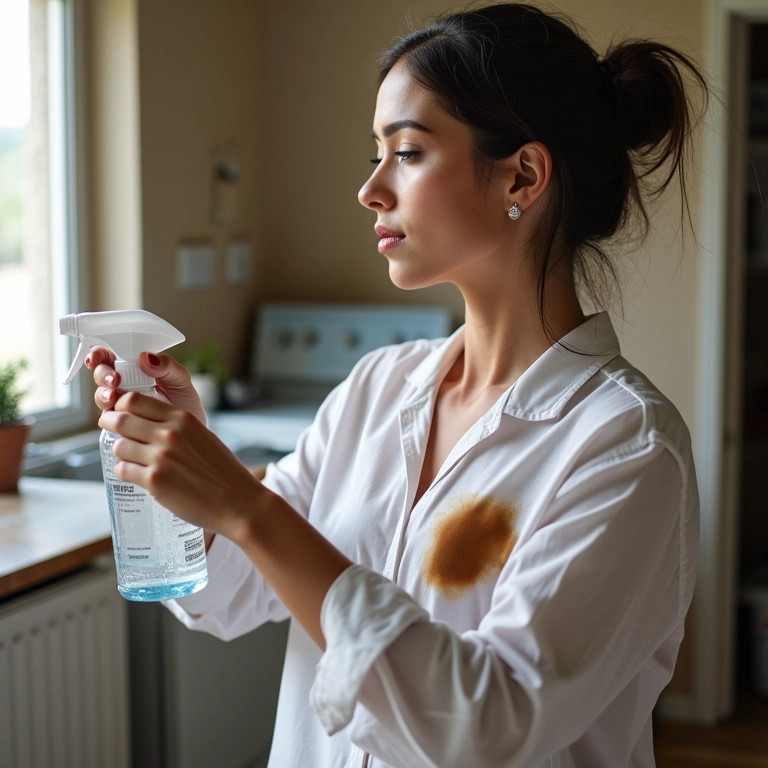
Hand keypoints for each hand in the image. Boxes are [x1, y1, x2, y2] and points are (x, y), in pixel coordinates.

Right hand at [86, 347, 205, 423]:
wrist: (192, 432)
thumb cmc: (185, 402)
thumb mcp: (180, 380)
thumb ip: (167, 366)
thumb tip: (146, 357)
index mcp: (134, 367)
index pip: (110, 356)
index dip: (98, 354)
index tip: (97, 357)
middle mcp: (122, 384)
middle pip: (100, 374)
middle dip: (102, 375)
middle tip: (114, 379)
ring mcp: (119, 403)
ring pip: (101, 394)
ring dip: (103, 394)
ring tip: (113, 397)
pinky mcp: (120, 423)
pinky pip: (107, 417)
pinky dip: (109, 414)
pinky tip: (116, 412)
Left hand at [98, 390, 262, 541]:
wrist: (237, 502)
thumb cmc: (223, 472)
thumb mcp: (203, 436)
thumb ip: (177, 427)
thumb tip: (147, 424)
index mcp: (183, 418)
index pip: (134, 400)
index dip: (120, 406)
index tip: (118, 412)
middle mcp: (170, 434)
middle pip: (121, 419)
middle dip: (109, 423)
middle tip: (108, 429)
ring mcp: (161, 458)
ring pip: (119, 446)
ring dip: (120, 451)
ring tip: (129, 457)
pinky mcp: (155, 482)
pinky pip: (123, 470)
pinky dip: (124, 472)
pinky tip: (135, 474)